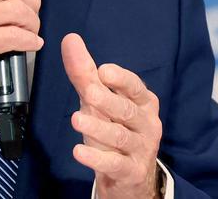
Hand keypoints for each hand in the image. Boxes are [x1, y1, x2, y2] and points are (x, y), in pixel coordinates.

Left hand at [62, 33, 162, 198]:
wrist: (130, 176)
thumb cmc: (115, 129)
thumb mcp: (100, 101)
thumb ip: (85, 73)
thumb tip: (70, 39)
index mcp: (143, 102)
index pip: (135, 87)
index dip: (121, 79)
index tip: (103, 71)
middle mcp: (147, 123)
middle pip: (127, 110)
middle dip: (108, 101)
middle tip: (89, 92)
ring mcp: (141, 149)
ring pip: (120, 136)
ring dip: (97, 128)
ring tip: (76, 120)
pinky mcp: (132, 172)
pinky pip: (115, 164)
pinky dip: (96, 159)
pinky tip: (78, 152)